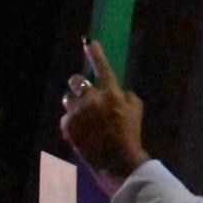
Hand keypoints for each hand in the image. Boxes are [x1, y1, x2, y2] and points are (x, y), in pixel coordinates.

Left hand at [60, 39, 150, 196]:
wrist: (116, 161)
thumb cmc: (130, 133)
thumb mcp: (136, 109)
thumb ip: (125, 93)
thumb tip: (116, 87)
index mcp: (113, 92)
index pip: (103, 67)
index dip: (95, 52)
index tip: (89, 41)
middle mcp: (94, 99)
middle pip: (76, 80)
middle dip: (78, 84)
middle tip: (84, 94)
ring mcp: (79, 112)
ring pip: (68, 98)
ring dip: (74, 104)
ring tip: (85, 118)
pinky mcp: (68, 125)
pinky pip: (66, 116)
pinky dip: (72, 122)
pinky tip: (83, 132)